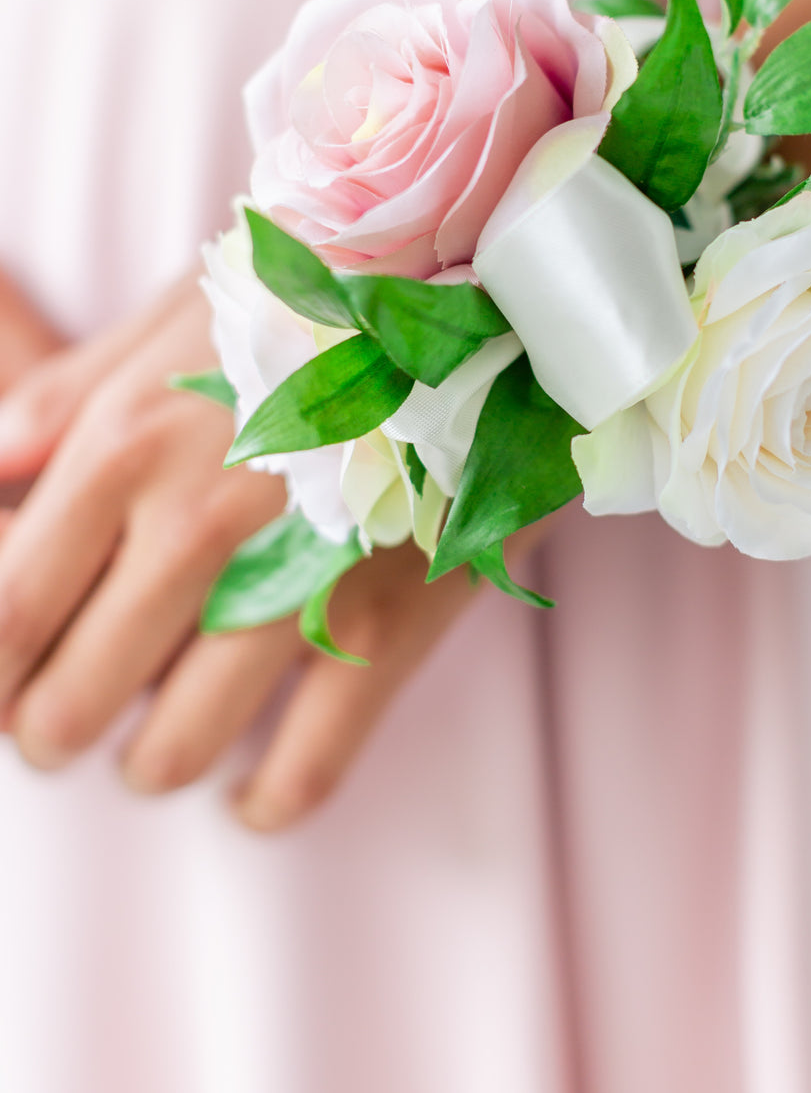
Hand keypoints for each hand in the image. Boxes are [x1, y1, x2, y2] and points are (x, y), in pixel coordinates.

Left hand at [0, 278, 480, 830]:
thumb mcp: (166, 321)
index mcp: (124, 448)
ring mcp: (299, 583)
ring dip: (152, 764)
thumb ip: (61, 401)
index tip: (9, 682)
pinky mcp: (390, 626)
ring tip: (166, 737)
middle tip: (73, 717)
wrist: (481, 294)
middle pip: (68, 708)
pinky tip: (254, 789)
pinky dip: (266, 799)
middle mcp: (196, 526)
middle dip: (56, 732)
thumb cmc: (311, 306)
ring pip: (173, 755)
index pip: (2, 616)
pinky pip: (304, 770)